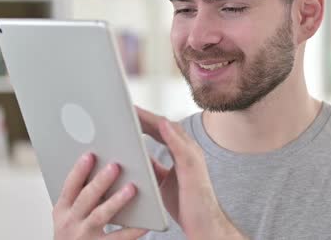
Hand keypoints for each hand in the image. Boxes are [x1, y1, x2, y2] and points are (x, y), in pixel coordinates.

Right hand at [52, 153, 147, 239]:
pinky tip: (145, 223)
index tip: (90, 155)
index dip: (79, 170)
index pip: (70, 186)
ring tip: (131, 188)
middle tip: (115, 166)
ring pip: (100, 215)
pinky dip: (132, 230)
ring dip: (116, 200)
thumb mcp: (70, 215)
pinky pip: (118, 238)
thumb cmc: (74, 234)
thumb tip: (105, 170)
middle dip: (100, 181)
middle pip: (86, 198)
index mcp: (62, 209)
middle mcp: (70, 222)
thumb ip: (81, 196)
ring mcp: (84, 236)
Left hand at [137, 107, 247, 239]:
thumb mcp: (161, 181)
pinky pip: (181, 146)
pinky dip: (171, 134)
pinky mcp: (194, 167)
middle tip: (126, 106)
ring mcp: (193, 156)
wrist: (203, 224)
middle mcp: (188, 150)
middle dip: (145, 115)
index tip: (127, 112)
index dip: (143, 120)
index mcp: (181, 152)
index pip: (159, 130)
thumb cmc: (185, 204)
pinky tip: (160, 124)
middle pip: (164, 125)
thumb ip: (152, 166)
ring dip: (153, 119)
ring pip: (172, 130)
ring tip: (137, 110)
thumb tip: (136, 156)